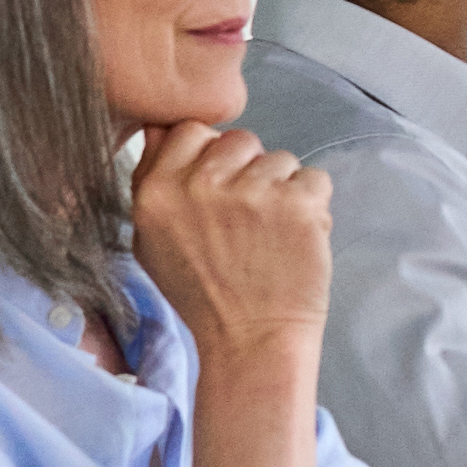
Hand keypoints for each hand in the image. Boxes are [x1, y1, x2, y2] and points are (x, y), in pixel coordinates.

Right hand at [126, 122, 332, 367]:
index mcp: (157, 191)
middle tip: (247, 218)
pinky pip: (314, 178)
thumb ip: (154, 181)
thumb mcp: (152, 241)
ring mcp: (252, 192)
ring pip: (279, 158)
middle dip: (248, 170)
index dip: (210, 154)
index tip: (219, 184)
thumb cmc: (203, 293)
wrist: (251, 339)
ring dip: (282, 189)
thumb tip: (161, 127)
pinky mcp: (298, 203)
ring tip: (270, 234)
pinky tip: (294, 237)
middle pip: (238, 139)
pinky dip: (312, 205)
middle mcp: (201, 185)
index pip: (189, 130)